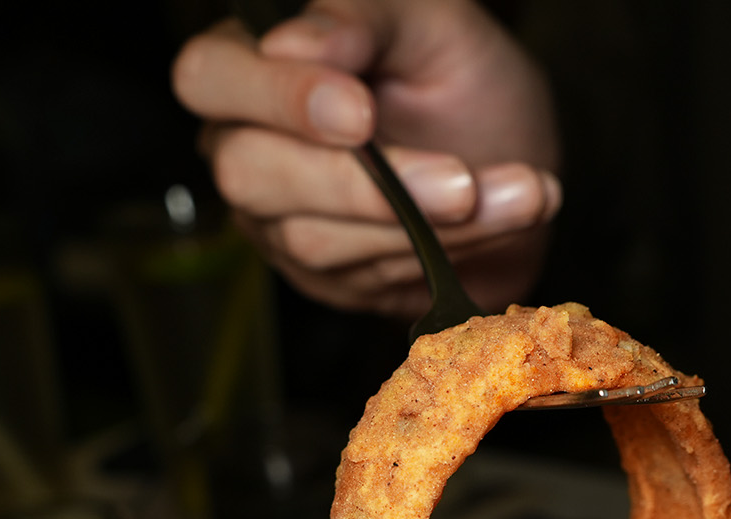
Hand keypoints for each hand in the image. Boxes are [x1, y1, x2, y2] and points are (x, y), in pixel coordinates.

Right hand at [171, 0, 559, 318]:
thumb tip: (297, 43)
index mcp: (251, 68)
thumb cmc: (460, 77)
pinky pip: (371, 279)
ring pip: (318, 241)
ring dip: (429, 224)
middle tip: (461, 181)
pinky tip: (509, 215)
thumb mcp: (430, 24)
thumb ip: (363, 19)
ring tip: (520, 193)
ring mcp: (282, 223)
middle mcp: (248, 148)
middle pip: (250, 176)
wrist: (515, 157)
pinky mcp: (329, 279)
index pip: (209, 78)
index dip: (276, 98)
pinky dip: (452, 251)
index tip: (361, 113)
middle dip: (362, 186)